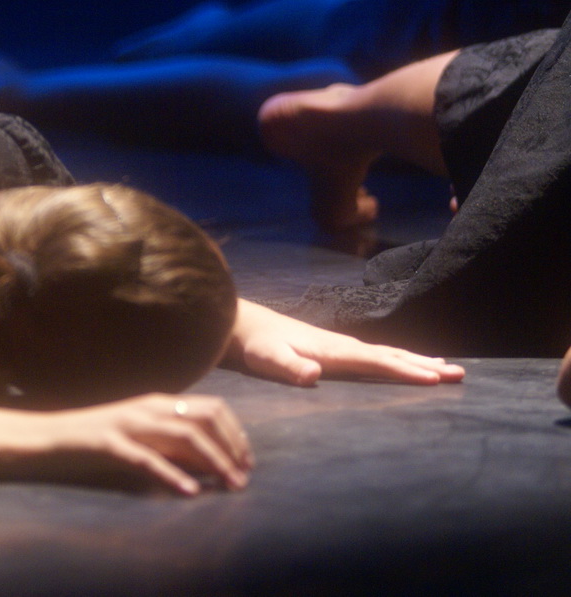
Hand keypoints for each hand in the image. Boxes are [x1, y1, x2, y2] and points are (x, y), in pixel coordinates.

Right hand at [44, 393, 252, 495]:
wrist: (48, 436)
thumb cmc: (97, 439)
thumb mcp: (140, 433)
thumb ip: (171, 441)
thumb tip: (210, 460)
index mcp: (157, 402)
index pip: (211, 408)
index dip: (236, 433)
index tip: (247, 460)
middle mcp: (148, 408)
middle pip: (205, 419)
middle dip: (232, 447)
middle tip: (243, 476)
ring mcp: (128, 424)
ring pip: (184, 437)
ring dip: (213, 462)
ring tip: (230, 484)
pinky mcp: (109, 444)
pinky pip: (146, 459)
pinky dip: (172, 475)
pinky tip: (190, 492)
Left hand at [226, 300, 464, 386]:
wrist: (247, 326)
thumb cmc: (256, 346)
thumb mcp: (269, 358)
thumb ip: (289, 366)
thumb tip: (312, 374)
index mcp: (335, 351)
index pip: (377, 362)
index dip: (406, 371)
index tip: (435, 379)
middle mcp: (344, 346)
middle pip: (392, 356)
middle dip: (425, 366)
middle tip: (459, 374)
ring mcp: (342, 346)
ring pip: (388, 354)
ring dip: (418, 361)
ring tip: (447, 368)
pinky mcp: (337, 349)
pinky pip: (377, 355)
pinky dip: (399, 359)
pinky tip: (407, 362)